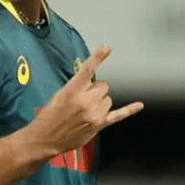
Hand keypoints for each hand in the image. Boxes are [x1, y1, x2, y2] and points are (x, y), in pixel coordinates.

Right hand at [27, 45, 144, 153]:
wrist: (45, 138)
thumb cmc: (50, 116)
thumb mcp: (59, 95)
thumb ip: (77, 86)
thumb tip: (91, 82)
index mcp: (72, 91)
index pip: (88, 70)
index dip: (98, 57)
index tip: (108, 47)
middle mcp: (85, 102)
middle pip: (103, 86)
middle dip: (95, 90)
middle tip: (82, 99)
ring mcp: (93, 114)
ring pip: (108, 99)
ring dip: (100, 102)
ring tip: (85, 110)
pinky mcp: (99, 125)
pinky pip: (118, 115)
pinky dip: (130, 110)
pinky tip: (139, 105)